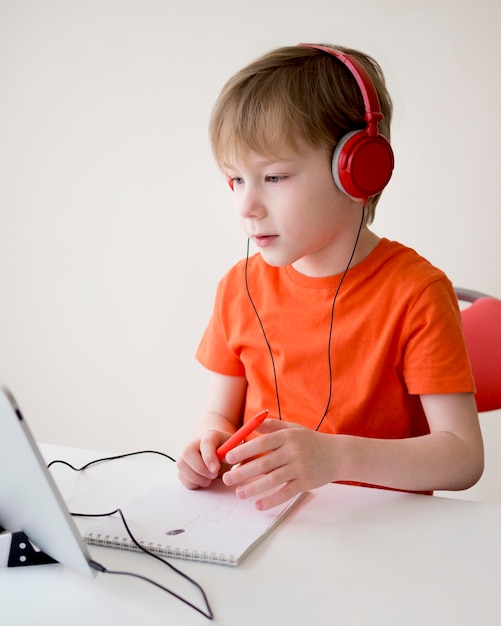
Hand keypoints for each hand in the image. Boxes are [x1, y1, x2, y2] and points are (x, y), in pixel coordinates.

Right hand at [176, 429, 230, 489]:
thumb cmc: (227, 449)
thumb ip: (235, 452)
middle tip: (213, 476)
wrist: (217, 449)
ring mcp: (186, 454)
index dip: (209, 457)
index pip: (206, 443)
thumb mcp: (235, 448)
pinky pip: (181, 476)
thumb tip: (228, 459)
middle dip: (200, 469)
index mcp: (210, 436)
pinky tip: (202, 481)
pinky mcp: (183, 466)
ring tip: (209, 480)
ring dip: (195, 477)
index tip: (216, 469)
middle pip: (188, 453)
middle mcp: (195, 443)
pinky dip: (191, 483)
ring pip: (181, 465)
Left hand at [221, 419, 337, 509]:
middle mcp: (293, 451)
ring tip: (239, 493)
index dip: (243, 450)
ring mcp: (300, 468)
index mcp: (288, 436)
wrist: (338, 455)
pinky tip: (259, 505)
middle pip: (264, 463)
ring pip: (273, 480)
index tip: (228, 457)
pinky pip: (286, 492)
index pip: (261, 443)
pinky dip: (272, 499)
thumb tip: (250, 424)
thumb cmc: (311, 441)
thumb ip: (272, 426)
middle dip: (243, 472)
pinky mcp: (306, 483)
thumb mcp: (293, 428)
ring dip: (254, 488)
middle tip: (226, 478)